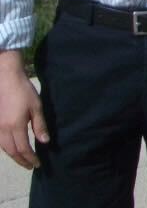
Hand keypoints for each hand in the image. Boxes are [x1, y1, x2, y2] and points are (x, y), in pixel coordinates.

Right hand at [0, 50, 48, 168]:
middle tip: (30, 166)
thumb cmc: (24, 91)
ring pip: (4, 148)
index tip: (38, 164)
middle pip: (12, 152)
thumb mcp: (36, 107)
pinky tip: (13, 148)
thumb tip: (44, 142)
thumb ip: (40, 125)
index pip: (23, 149)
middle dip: (22, 161)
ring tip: (24, 159)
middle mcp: (3, 130)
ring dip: (14, 156)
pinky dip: (7, 148)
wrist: (6, 79)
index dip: (30, 158)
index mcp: (15, 126)